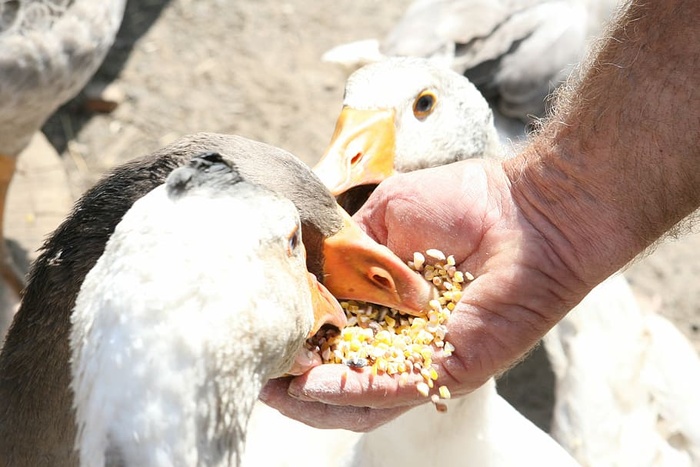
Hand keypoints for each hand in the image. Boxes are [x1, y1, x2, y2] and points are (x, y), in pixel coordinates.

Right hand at [261, 158, 587, 430]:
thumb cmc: (465, 203)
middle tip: (262, 379)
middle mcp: (403, 337)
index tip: (262, 337)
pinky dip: (352, 390)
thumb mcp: (387, 216)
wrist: (526, 210)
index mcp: (387, 302)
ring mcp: (424, 357)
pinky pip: (394, 388)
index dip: (298, 340)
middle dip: (296, 383)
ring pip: (362, 398)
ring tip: (277, 390)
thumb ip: (349, 249)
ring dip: (314, 398)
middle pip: (342, 376)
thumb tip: (311, 274)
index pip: (334, 333)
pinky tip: (314, 384)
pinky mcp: (449, 368)